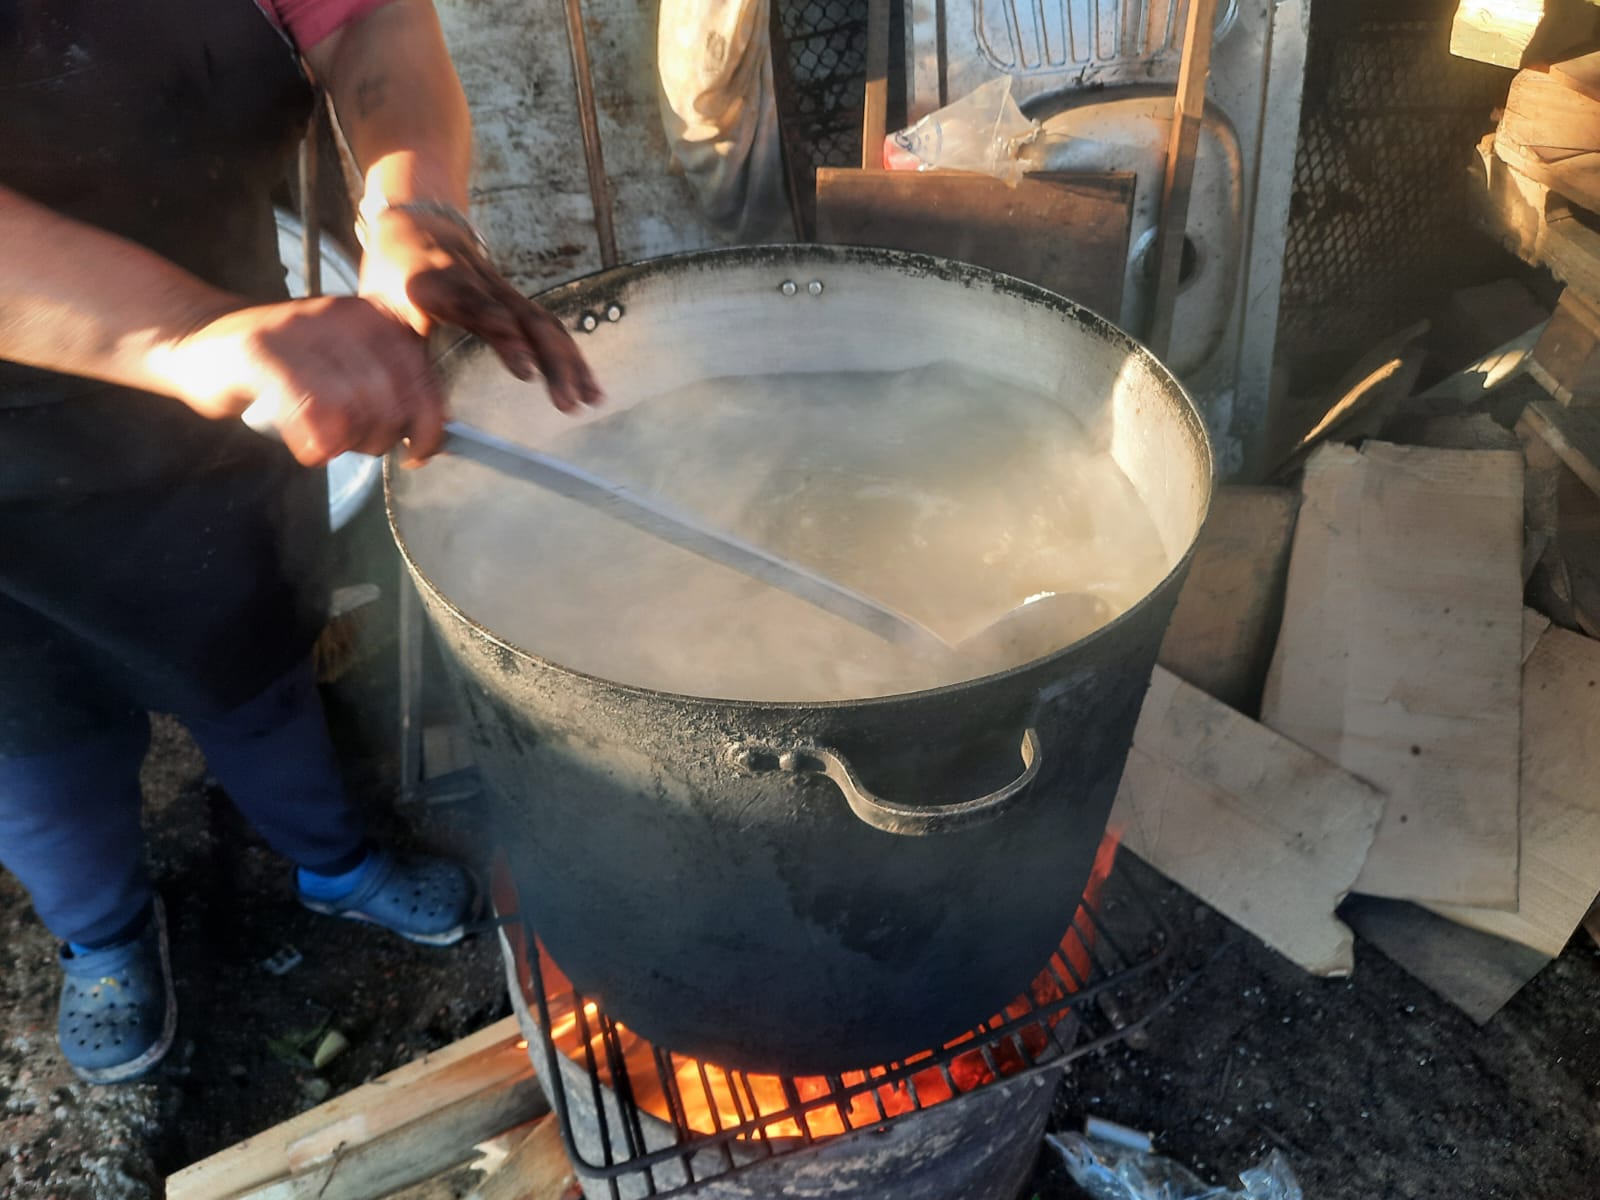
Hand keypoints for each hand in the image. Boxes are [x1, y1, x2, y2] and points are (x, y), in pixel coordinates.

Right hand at [150, 296, 445, 466]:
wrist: (201, 338)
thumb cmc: (282, 365)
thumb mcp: (346, 365)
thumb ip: (388, 389)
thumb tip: (432, 432)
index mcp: (373, 317)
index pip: (422, 375)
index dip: (430, 423)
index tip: (422, 450)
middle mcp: (343, 316)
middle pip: (391, 398)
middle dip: (383, 437)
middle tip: (358, 445)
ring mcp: (301, 331)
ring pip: (353, 407)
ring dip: (347, 442)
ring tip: (330, 444)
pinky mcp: (262, 353)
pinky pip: (308, 410)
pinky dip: (313, 442)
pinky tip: (308, 449)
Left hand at [357, 205, 601, 413]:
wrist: (416, 230)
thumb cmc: (393, 281)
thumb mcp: (381, 317)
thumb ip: (399, 368)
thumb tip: (415, 439)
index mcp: (434, 284)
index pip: (476, 308)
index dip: (504, 336)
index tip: (525, 371)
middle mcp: (477, 284)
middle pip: (524, 317)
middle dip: (551, 360)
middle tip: (565, 403)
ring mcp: (503, 289)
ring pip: (543, 322)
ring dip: (570, 363)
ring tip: (588, 400)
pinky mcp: (518, 299)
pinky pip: (550, 326)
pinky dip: (572, 358)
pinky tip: (590, 388)